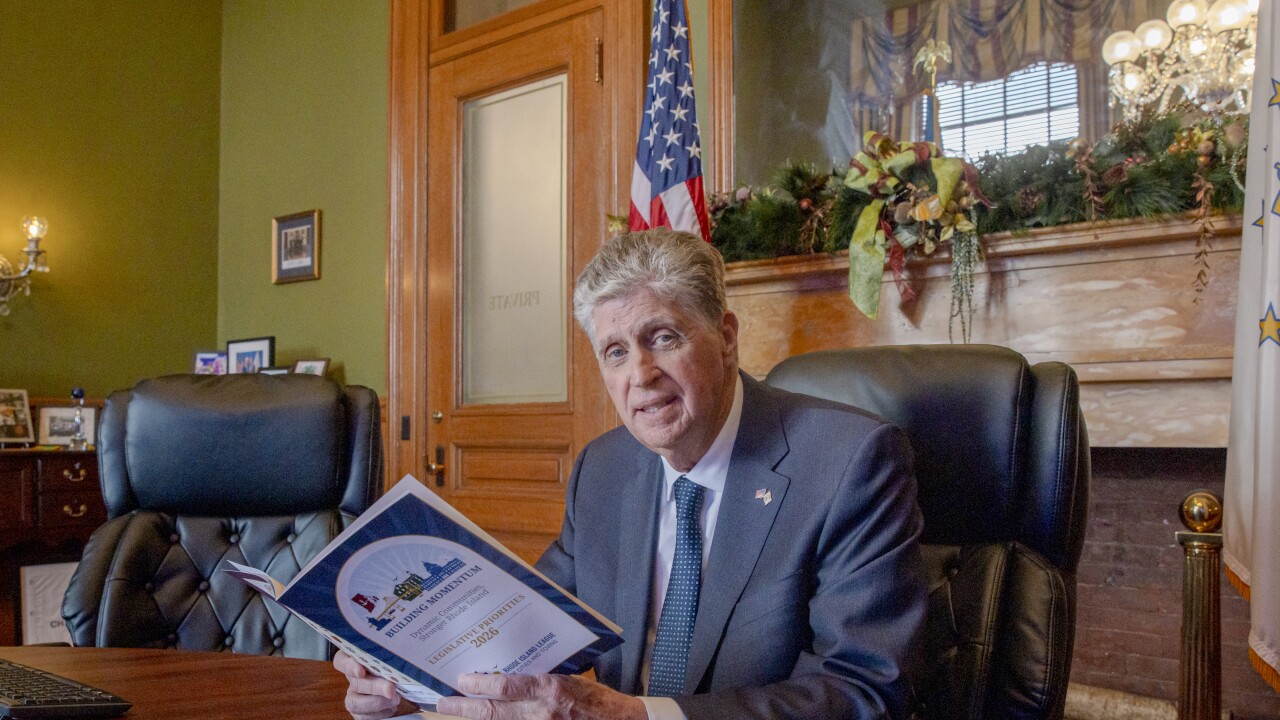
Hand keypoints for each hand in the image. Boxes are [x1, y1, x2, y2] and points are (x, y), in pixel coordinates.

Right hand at [334, 650, 416, 719]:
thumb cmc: (395, 665)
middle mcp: (352, 678)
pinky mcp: (360, 713)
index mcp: (355, 659)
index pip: (341, 660)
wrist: (400, 685)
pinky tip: (392, 708)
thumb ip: (390, 657)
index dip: (348, 666)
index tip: (361, 671)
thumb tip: (401, 656)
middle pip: (355, 683)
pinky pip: (364, 717)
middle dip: (373, 687)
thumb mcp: (391, 658)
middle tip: (391, 689)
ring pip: (355, 703)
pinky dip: (380, 713)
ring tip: (395, 700)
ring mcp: (354, 697)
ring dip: (377, 703)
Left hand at [435, 673, 646, 719]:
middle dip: (465, 708)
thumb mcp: (569, 679)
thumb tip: (508, 676)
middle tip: (443, 704)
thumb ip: (540, 680)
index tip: (461, 680)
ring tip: (456, 713)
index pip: (506, 686)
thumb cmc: (597, 699)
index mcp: (551, 688)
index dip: (480, 685)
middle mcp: (543, 712)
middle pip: (494, 713)